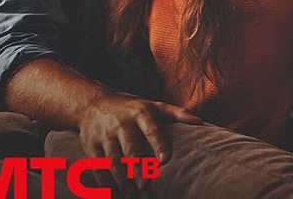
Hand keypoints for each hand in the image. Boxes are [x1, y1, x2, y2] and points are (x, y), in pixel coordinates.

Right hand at [78, 93, 200, 193]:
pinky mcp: (91, 146)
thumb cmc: (132, 108)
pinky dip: (104, 182)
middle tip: (147, 186)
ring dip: (122, 180)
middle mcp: (122, 125)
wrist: (93, 103)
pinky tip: (113, 193)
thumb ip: (177, 114)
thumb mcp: (154, 106)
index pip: (151, 130)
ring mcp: (105, 136)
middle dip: (139, 170)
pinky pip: (97, 167)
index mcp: (140, 114)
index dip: (159, 144)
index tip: (165, 160)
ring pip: (113, 162)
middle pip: (131, 150)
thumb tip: (201, 122)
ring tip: (133, 194)